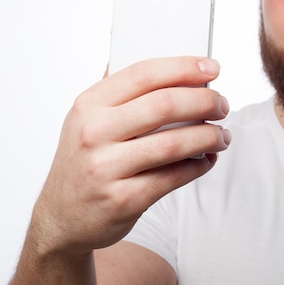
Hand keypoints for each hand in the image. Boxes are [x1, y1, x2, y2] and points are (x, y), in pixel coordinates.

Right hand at [29, 56, 230, 258]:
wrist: (61, 218)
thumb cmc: (84, 161)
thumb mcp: (87, 119)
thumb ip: (121, 92)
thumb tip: (171, 66)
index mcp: (90, 105)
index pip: (144, 74)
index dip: (184, 67)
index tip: (212, 68)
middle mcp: (94, 133)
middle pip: (165, 105)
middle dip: (205, 101)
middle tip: (222, 105)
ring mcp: (107, 168)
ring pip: (175, 143)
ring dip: (209, 136)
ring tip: (222, 136)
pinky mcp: (123, 199)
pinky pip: (174, 177)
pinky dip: (199, 166)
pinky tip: (207, 159)